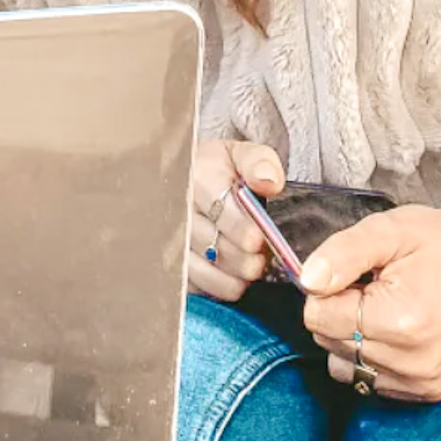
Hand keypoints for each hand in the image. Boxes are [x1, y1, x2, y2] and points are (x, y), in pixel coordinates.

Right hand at [186, 138, 286, 304]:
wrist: (193, 179)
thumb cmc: (222, 170)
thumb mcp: (242, 154)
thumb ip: (260, 163)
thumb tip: (270, 182)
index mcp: (197, 175)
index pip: (216, 206)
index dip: (239, 226)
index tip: (257, 238)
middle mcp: (177, 206)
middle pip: (208, 241)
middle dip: (241, 256)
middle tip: (259, 259)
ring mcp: (171, 236)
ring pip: (201, 266)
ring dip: (232, 274)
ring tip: (251, 268)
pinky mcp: (172, 260)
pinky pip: (195, 284)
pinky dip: (220, 286)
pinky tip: (234, 277)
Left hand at [300, 201, 440, 402]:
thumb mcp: (388, 230)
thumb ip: (341, 253)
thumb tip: (306, 280)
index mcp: (400, 320)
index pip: (317, 316)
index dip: (325, 289)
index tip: (354, 274)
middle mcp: (411, 360)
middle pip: (328, 340)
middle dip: (339, 311)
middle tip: (374, 287)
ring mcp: (422, 380)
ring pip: (344, 364)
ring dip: (351, 337)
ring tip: (385, 307)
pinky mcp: (429, 390)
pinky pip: (370, 379)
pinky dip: (371, 355)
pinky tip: (397, 328)